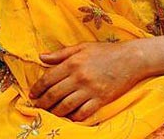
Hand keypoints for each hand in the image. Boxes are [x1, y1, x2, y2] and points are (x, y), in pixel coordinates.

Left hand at [30, 41, 144, 121]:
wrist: (131, 59)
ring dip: (55, 111)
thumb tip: (41, 57)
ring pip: (66, 106)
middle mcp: (79, 77)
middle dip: (43, 102)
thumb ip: (60, 54)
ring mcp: (90, 90)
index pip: (48, 78)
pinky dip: (73, 117)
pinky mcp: (101, 99)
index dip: (37, 88)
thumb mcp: (81, 47)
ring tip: (49, 113)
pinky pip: (83, 112)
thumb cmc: (105, 51)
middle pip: (54, 94)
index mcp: (72, 63)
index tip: (32, 94)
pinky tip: (68, 117)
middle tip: (37, 106)